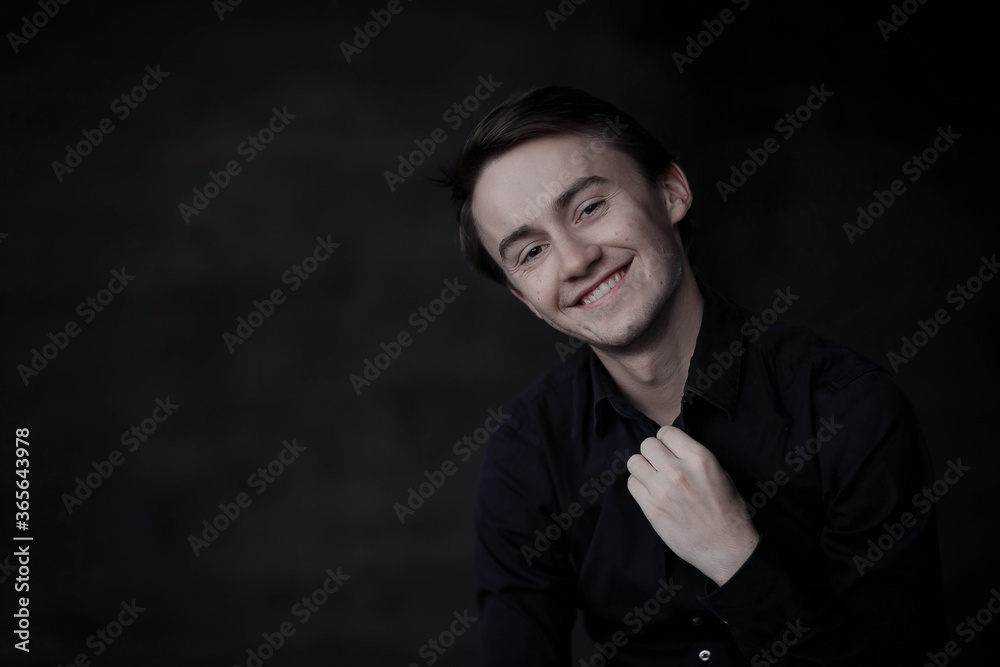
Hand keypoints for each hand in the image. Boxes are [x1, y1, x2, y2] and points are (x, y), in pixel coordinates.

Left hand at [626, 425, 759, 585]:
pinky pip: (632, 484)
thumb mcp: (720, 473)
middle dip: (654, 452)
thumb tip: (673, 449)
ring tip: (654, 477)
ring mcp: (662, 490)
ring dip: (643, 467)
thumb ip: (693, 458)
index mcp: (699, 459)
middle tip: (662, 464)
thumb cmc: (729, 511)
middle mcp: (678, 471)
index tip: (670, 449)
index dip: (667, 440)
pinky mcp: (651, 509)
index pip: (666, 432)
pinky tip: (651, 492)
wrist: (726, 547)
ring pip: (634, 462)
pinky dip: (639, 485)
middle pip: (647, 444)